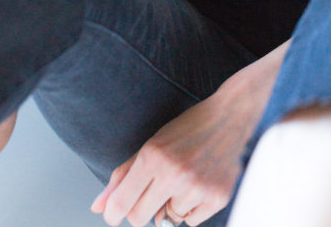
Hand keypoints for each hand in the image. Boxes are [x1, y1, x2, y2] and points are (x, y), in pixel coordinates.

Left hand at [90, 44, 287, 226]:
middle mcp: (173, 173)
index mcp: (153, 156)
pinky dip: (191, 209)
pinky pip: (191, 222)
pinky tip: (200, 184)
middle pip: (140, 218)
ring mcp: (197, 187)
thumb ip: (123, 175)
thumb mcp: (152, 144)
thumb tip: (97, 207)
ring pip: (167, 220)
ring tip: (186, 178)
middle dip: (142, 208)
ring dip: (171, 205)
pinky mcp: (217, 197)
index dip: (114, 213)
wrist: (233, 115)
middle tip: (155, 189)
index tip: (115, 212)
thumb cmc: (189, 128)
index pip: (121, 205)